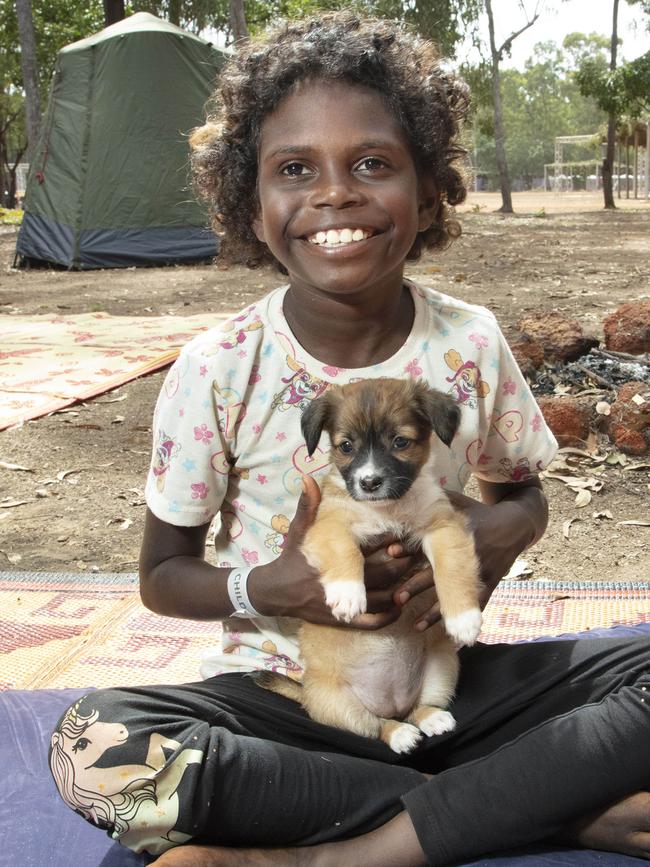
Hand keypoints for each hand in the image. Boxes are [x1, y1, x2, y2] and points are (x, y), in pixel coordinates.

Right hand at [252, 476, 412, 629]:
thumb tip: (308, 477)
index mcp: (332, 558)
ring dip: (399, 589)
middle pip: (381, 574)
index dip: (386, 540)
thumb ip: (306, 505)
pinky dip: (389, 615)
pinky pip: (371, 622)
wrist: (275, 593)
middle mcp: (340, 582)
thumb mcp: (297, 530)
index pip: (366, 548)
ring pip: (381, 598)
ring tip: (413, 577)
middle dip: (399, 564)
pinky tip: (399, 605)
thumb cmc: (291, 558)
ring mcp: (342, 604)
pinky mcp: (342, 620)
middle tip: (413, 553)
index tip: (399, 532)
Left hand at [393, 490, 534, 630]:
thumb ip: (432, 500)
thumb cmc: (476, 512)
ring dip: (435, 612)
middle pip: (438, 573)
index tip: (390, 553)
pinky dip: (461, 620)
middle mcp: (469, 554)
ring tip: (415, 625)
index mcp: (459, 532)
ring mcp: (481, 572)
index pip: (429, 541)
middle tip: (395, 598)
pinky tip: (449, 637)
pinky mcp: (490, 585)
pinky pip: (474, 606)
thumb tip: (399, 491)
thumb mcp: (456, 501)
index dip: (409, 548)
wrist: (514, 525)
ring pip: (455, 595)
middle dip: (416, 587)